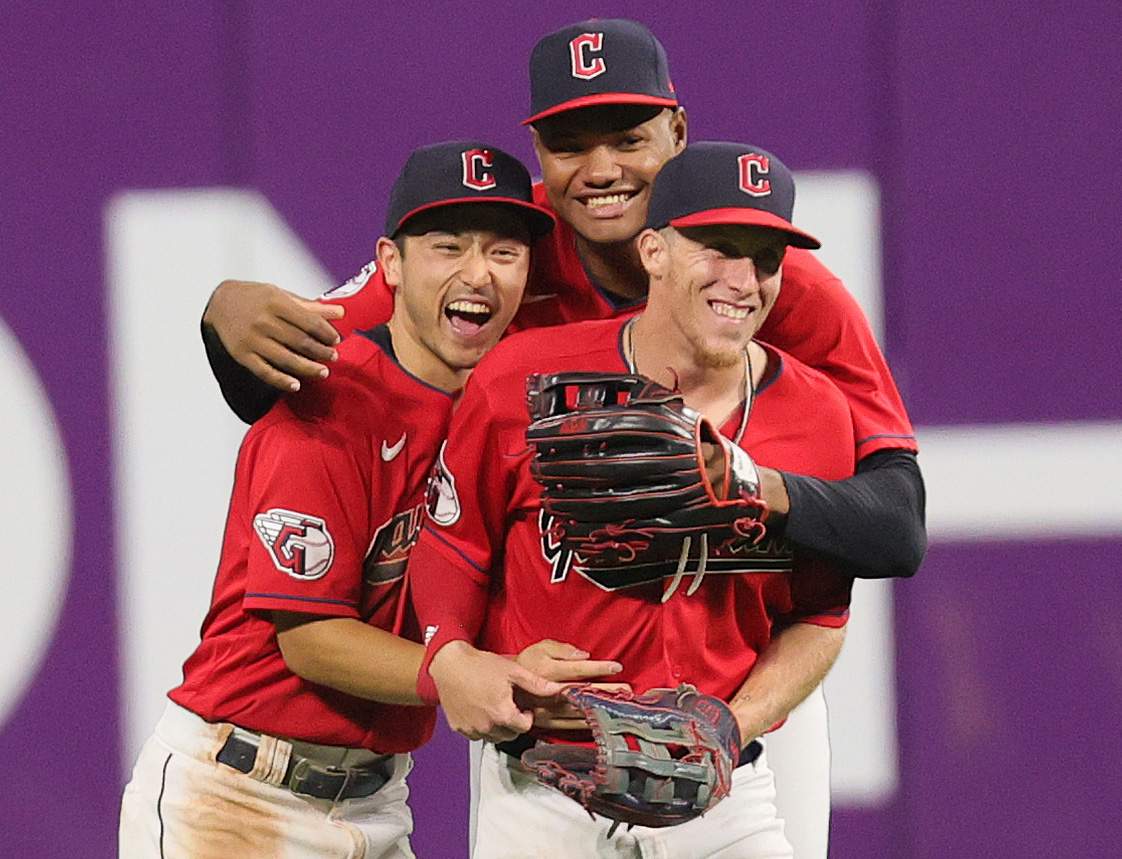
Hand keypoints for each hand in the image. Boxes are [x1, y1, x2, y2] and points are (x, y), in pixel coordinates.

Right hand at [203, 280, 344, 390]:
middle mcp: (263, 321)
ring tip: (323, 372)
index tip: (336, 340)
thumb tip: (341, 312)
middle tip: (333, 357)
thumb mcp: (282, 295)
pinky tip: (296, 385)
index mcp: (276, 302)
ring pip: (285, 359)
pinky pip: (264, 372)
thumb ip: (311, 306)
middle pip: (300, 341)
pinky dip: (281, 380)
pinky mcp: (243, 355)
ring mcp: (252, 339)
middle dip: (321, 351)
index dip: (326, 333)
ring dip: (308, 368)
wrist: (220, 302)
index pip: (309, 321)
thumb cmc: (255, 298)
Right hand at [428, 641, 563, 742]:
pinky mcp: (459, 728)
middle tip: (509, 705)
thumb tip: (558, 689)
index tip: (522, 707)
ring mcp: (471, 729)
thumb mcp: (512, 671)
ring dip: (498, 726)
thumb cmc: (479, 665)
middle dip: (514, 723)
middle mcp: (486, 726)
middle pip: (510, 734)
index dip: (527, 716)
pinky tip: (480, 709)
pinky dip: (481, 726)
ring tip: (494, 705)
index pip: (525, 727)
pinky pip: (477, 734)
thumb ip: (536, 684)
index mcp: (502, 714)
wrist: (449, 664)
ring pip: (494, 736)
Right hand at [513, 640, 627, 729]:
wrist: (501, 687)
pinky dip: (585, 725)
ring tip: (619, 707)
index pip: (577, 670)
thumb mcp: (539, 648)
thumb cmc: (525, 664)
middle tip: (626, 690)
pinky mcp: (544, 724)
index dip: (598, 668)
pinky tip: (600, 723)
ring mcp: (546, 711)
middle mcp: (547, 694)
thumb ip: (561, 650)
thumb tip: (584, 656)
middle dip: (605, 692)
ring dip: (599, 709)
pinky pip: (568, 727)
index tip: (617, 667)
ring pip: (577, 712)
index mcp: (546, 672)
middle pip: (581, 693)